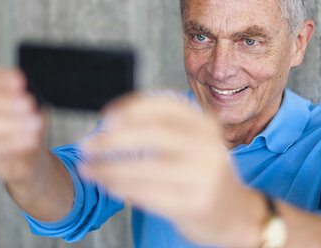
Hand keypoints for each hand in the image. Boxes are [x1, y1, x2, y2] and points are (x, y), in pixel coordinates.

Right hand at [0, 67, 46, 184]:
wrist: (29, 151)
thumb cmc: (26, 119)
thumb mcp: (30, 101)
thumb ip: (25, 95)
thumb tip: (25, 94)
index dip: (0, 79)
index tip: (20, 82)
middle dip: (3, 102)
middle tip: (29, 105)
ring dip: (10, 124)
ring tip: (35, 124)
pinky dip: (14, 144)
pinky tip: (30, 140)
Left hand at [81, 94, 264, 246]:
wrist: (234, 214)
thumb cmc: (203, 172)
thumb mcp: (195, 142)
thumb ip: (165, 128)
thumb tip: (113, 122)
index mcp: (206, 124)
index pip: (165, 106)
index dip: (130, 108)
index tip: (105, 116)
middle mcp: (208, 146)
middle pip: (152, 134)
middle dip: (112, 139)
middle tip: (86, 145)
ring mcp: (203, 176)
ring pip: (144, 168)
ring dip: (108, 168)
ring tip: (87, 168)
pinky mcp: (194, 204)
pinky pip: (147, 194)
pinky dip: (121, 188)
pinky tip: (107, 185)